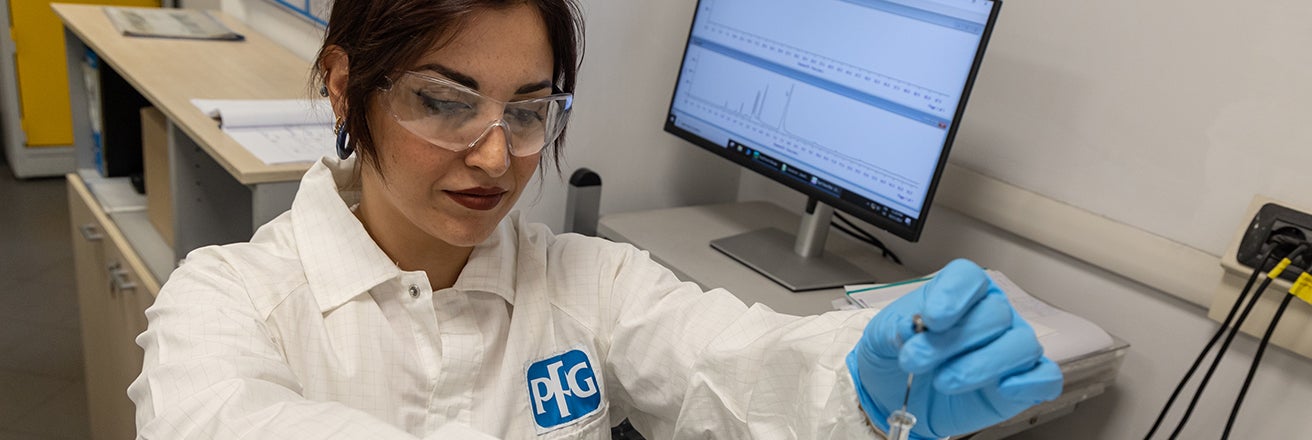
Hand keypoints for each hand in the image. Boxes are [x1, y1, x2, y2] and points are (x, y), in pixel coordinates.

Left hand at [846, 259, 1062, 438]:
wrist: (896, 394)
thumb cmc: (897, 355)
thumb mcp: (880, 337)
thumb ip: (893, 329)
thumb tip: (910, 327)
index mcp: (958, 294)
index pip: (968, 277)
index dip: (954, 293)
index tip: (932, 318)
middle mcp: (991, 315)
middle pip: (994, 313)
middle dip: (954, 340)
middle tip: (917, 360)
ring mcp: (1009, 349)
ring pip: (1021, 345)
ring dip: (982, 364)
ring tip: (944, 381)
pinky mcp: (1022, 383)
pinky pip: (1044, 377)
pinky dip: (1029, 382)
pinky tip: (1001, 388)